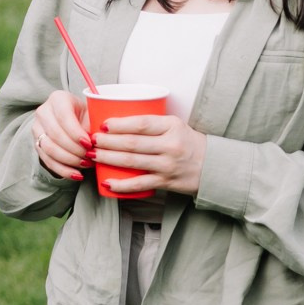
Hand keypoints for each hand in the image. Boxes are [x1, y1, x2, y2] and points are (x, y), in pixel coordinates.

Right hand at [29, 88, 91, 181]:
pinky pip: (47, 161)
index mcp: (58, 99)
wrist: (72, 120)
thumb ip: (94, 125)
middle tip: (90, 157)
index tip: (90, 144)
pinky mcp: (36, 144)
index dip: (76, 133)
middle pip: (55, 134)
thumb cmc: (85, 115)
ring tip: (85, 164)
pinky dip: (63, 170)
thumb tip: (98, 142)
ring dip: (69, 160)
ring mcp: (37, 129)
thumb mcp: (92, 114)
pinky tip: (77, 174)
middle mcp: (43, 112)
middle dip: (74, 149)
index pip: (63, 116)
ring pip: (49, 149)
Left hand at [90, 113, 207, 197]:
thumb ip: (151, 123)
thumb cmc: (187, 142)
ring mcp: (167, 165)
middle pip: (132, 143)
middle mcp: (170, 145)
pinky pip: (139, 184)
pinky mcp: (166, 182)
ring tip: (93, 155)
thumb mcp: (174, 125)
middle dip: (107, 142)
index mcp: (172, 126)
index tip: (103, 124)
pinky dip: (121, 185)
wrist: (212, 166)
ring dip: (109, 159)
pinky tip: (107, 182)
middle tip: (91, 140)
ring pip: (132, 162)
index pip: (141, 123)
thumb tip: (116, 119)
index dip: (119, 124)